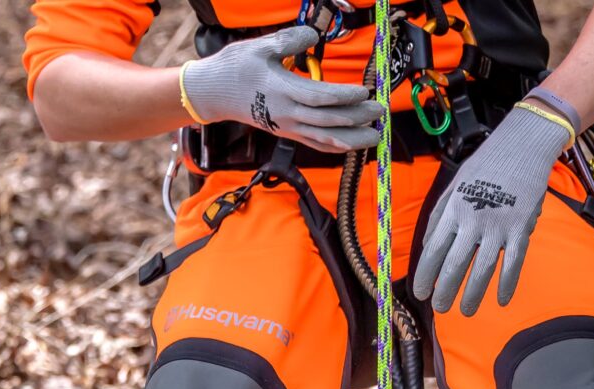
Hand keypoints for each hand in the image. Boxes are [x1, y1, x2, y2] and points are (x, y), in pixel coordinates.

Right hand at [181, 27, 382, 151]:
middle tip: (380, 111)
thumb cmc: (235, 68)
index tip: (365, 91)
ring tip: (375, 135)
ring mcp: (288, 127)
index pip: (321, 97)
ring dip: (353, 139)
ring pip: (325, 139)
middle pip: (329, 120)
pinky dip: (336, 147)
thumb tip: (313, 35)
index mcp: (282, 91)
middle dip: (358, 117)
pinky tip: (352, 146)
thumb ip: (290, 41)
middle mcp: (288, 114)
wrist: (213, 94)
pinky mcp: (288, 133)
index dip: (345, 96)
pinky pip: (316, 144)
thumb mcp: (260, 47)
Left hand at [411, 106, 568, 315]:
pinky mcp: (521, 228)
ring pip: (482, 269)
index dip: (425, 275)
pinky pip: (513, 263)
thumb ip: (440, 215)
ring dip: (473, 295)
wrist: (522, 145)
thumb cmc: (486, 165)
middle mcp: (472, 219)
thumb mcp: (455, 184)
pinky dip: (507, 284)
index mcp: (453, 209)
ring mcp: (498, 225)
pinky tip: (502, 300)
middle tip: (441, 308)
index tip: (420, 293)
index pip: (433, 249)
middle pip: (454, 264)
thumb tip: (425, 246)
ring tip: (466, 311)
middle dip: (445, 291)